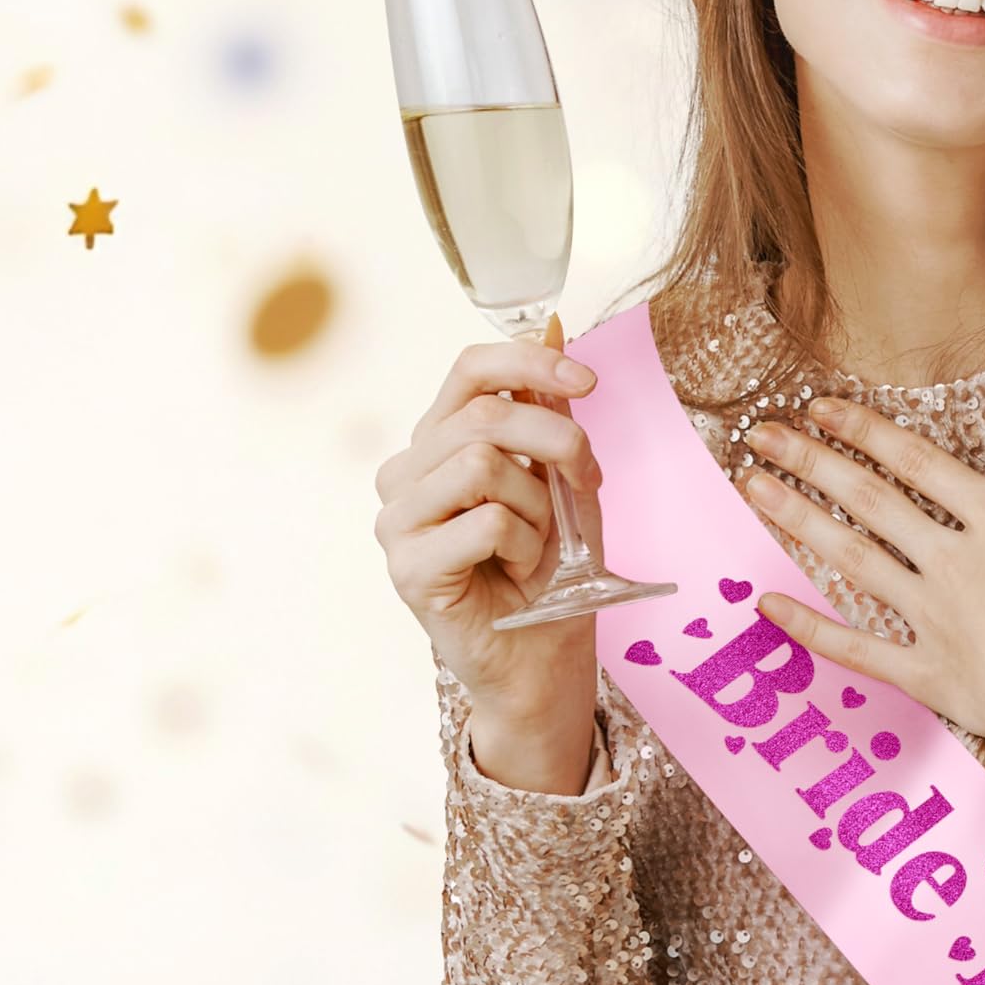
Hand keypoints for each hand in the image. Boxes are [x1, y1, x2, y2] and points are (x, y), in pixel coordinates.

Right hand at [372, 324, 605, 733]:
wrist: (544, 656)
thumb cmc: (551, 571)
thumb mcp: (564, 482)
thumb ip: (551, 415)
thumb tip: (554, 328)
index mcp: (439, 443)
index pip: (470, 370)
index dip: (531, 361)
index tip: (587, 381)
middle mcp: (407, 473)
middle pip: (485, 415)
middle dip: (557, 444)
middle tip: (581, 483)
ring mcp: (398, 520)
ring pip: (482, 464)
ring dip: (537, 506)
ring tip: (535, 543)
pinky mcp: (408, 567)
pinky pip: (486, 521)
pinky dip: (523, 545)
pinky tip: (514, 571)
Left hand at [735, 392, 984, 796]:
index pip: (918, 465)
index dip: (866, 430)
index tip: (819, 405)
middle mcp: (951, 562)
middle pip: (869, 501)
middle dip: (812, 460)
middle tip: (760, 431)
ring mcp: (930, 617)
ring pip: (850, 559)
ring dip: (797, 519)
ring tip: (750, 485)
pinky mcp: (922, 671)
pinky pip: (854, 647)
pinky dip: (808, 627)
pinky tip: (765, 604)